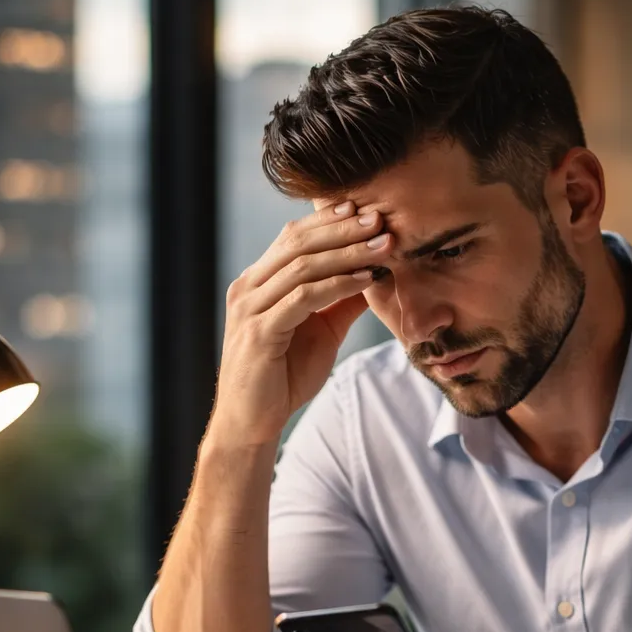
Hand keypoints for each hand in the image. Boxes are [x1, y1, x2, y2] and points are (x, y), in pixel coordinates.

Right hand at [208, 201, 390, 449]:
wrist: (253, 422)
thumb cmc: (283, 377)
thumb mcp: (321, 331)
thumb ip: (342, 301)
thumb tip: (376, 272)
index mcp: (258, 282)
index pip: (293, 237)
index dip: (329, 221)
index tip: (365, 209)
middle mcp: (248, 288)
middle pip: (298, 243)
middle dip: (343, 229)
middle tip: (380, 218)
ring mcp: (250, 308)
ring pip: (302, 266)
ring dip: (348, 252)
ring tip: (383, 245)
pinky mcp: (260, 332)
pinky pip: (303, 298)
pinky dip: (337, 285)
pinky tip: (365, 279)